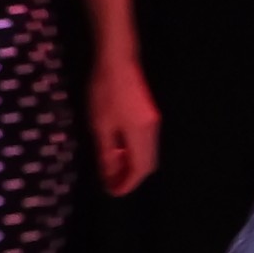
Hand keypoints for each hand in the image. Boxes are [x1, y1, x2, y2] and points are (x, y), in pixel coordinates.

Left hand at [89, 57, 161, 195]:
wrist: (117, 61)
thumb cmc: (105, 93)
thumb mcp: (99, 125)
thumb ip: (106, 152)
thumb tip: (109, 175)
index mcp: (140, 136)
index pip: (140, 170)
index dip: (126, 184)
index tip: (111, 191)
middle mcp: (152, 131)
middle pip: (147, 164)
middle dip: (130, 177)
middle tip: (110, 181)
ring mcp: (153, 122)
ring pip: (147, 153)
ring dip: (131, 164)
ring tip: (110, 165)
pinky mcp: (149, 115)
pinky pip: (145, 142)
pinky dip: (133, 151)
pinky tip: (117, 147)